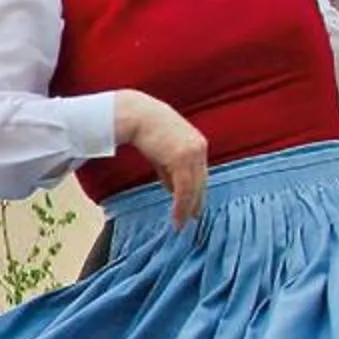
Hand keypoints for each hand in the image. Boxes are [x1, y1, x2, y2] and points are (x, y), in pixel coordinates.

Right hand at [114, 90, 208, 226]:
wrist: (137, 116)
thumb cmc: (146, 130)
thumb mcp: (161, 152)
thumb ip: (169, 170)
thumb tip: (172, 190)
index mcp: (197, 144)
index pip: (201, 174)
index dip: (199, 192)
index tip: (196, 208)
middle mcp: (199, 148)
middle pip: (201, 182)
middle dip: (196, 202)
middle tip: (192, 219)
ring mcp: (192, 153)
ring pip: (193, 188)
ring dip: (187, 208)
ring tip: (180, 223)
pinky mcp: (182, 159)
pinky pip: (184, 188)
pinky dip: (181, 204)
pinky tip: (177, 215)